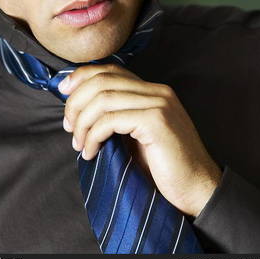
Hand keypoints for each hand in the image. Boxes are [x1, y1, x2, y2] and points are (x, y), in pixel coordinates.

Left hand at [58, 64, 221, 216]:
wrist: (197, 188)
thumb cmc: (163, 167)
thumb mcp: (135, 135)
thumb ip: (116, 117)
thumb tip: (79, 110)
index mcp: (152, 91)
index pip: (110, 70)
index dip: (81, 77)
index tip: (63, 93)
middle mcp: (157, 91)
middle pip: (102, 81)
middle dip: (76, 103)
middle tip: (68, 128)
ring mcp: (158, 104)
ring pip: (103, 99)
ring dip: (82, 123)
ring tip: (79, 144)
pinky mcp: (156, 121)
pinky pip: (110, 120)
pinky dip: (93, 136)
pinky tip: (91, 152)